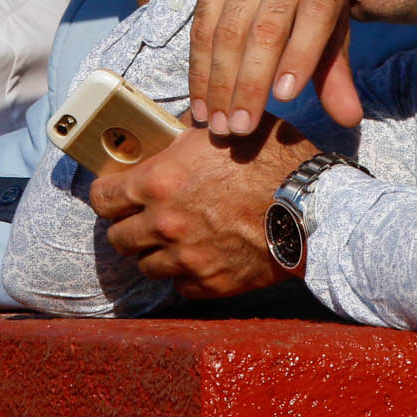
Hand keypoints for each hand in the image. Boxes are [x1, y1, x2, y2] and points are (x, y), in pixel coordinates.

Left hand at [87, 119, 317, 297]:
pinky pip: (180, 285)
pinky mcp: (210, 284)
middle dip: (126, 227)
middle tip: (140, 219)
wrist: (314, 206)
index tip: (113, 194)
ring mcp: (187, 258)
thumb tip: (166, 133)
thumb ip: (184, 135)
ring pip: (146, 266)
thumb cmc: (272, 159)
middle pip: (117, 238)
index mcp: (160, 181)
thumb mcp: (222, 130)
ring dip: (154, 253)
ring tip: (172, 239)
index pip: (103, 198)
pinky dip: (184, 274)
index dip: (106, 195)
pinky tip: (199, 256)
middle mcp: (165, 224)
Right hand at [191, 0, 359, 136]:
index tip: (284, 96)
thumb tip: (348, 119)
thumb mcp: (332, 16)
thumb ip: (336, 69)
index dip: (300, 56)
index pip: (316, 16)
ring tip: (218, 124)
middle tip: (240, 129)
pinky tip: (201, 99)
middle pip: (266, 30)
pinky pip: (202, 23)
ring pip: (228, 30)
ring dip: (219, 83)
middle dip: (249, 84)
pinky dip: (200, 66)